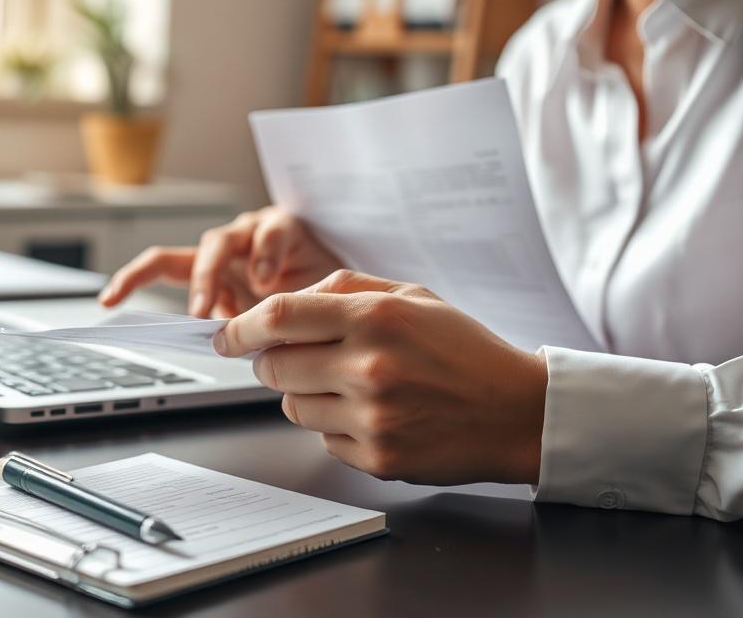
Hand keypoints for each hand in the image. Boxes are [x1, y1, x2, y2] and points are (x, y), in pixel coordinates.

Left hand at [97, 207, 343, 317]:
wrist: (347, 293)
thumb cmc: (302, 310)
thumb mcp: (263, 326)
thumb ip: (238, 331)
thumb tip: (215, 349)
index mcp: (213, 274)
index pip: (162, 268)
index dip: (131, 280)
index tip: (107, 301)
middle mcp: (224, 251)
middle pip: (184, 256)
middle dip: (186, 287)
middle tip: (197, 315)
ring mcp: (251, 234)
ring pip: (218, 242)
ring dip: (215, 274)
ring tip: (225, 304)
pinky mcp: (284, 224)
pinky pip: (270, 231)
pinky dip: (266, 255)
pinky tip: (269, 278)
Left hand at [213, 270, 547, 485]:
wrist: (516, 410)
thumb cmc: (464, 349)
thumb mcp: (412, 295)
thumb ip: (345, 287)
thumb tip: (284, 305)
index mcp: (375, 316)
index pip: (279, 317)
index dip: (240, 327)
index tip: (225, 336)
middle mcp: (369, 365)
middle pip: (274, 366)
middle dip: (267, 362)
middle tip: (287, 359)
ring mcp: (372, 416)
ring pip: (292, 408)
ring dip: (303, 395)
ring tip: (345, 384)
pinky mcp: (377, 456)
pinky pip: (324, 439)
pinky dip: (335, 425)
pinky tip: (373, 413)